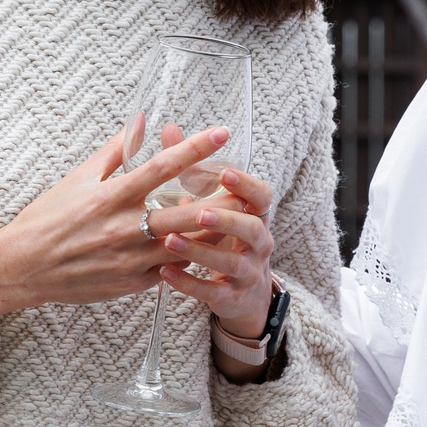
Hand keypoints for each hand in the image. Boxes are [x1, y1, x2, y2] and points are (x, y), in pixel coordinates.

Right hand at [0, 124, 236, 320]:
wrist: (23, 268)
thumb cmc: (47, 217)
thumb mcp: (78, 178)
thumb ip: (114, 150)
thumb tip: (140, 120)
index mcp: (112, 196)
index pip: (163, 167)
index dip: (196, 148)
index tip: (222, 132)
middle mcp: (124, 229)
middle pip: (187, 213)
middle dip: (222, 200)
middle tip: (248, 186)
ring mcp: (130, 260)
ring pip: (187, 246)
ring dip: (214, 232)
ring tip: (239, 218)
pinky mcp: (133, 285)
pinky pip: (172, 270)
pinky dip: (191, 258)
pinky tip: (210, 248)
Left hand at [160, 163, 277, 378]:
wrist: (243, 294)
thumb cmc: (223, 237)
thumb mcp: (214, 204)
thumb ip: (191, 168)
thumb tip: (169, 128)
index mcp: (256, 215)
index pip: (262, 196)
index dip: (247, 185)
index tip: (225, 172)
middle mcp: (258, 242)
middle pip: (252, 228)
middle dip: (227, 219)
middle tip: (200, 211)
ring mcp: (248, 272)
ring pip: (232, 262)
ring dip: (201, 250)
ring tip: (170, 241)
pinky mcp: (232, 298)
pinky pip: (212, 291)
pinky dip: (189, 283)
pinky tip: (163, 273)